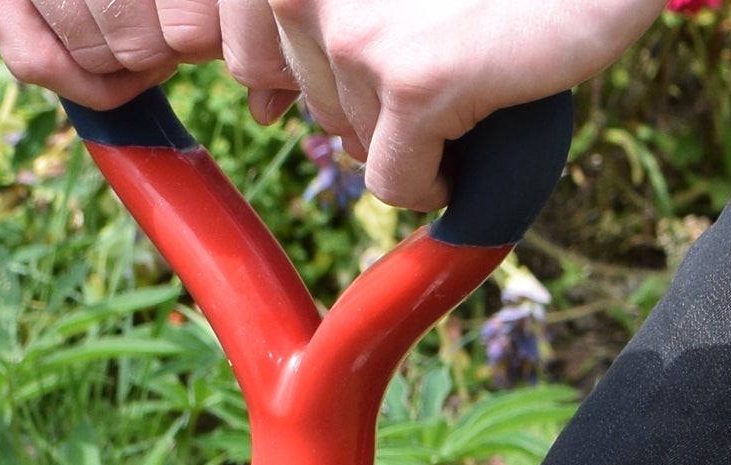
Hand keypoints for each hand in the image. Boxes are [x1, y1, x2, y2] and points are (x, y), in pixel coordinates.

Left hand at [0, 0, 658, 198]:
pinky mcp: (409, 78)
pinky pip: (392, 180)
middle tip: (441, 38)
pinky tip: (480, 113)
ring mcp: (350, 23)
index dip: (310, 64)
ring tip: (467, 57)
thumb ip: (313, 17)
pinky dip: (436, 174)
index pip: (249, 48)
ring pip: (347, 132)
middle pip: (302, 91)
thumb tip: (258, 102)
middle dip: (368, 86)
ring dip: (408, 119)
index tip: (382, 43)